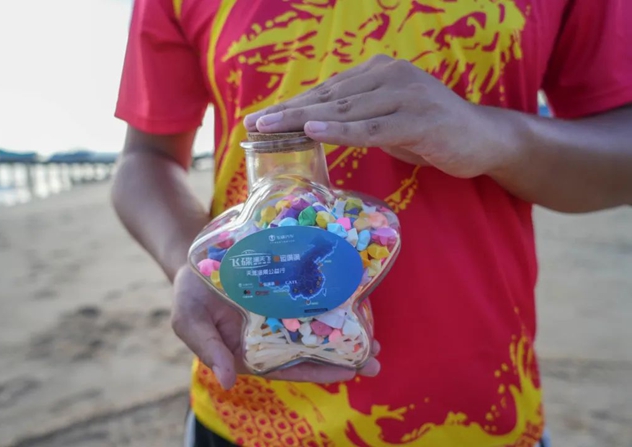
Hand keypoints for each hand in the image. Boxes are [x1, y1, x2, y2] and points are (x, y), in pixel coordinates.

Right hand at [171, 265, 380, 389]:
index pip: (288, 367)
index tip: (347, 373)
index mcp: (250, 351)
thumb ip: (209, 349)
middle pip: (311, 351)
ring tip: (376, 341)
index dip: (317, 371)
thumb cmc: (189, 295)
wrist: (195, 260)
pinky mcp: (287, 292)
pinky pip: (312, 300)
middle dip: (343, 358)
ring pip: (317, 328)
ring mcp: (281, 313)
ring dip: (345, 334)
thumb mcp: (190, 321)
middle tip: (376, 358)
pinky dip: (333, 305)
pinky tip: (357, 305)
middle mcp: (272, 336)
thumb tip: (228, 382)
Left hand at [244, 54, 509, 178]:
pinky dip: (340, 131)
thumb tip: (315, 124)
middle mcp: (390, 76)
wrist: (483, 138)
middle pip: (329, 97)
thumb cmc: (430, 131)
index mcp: (379, 71)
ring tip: (270, 128)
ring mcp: (405, 96)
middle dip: (288, 111)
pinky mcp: (418, 121)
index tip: (262, 118)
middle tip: (254, 123)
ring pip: (345, 110)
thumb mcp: (388, 118)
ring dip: (303, 120)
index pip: (328, 90)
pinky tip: (313, 131)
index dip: (293, 104)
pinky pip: (372, 129)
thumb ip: (357, 116)